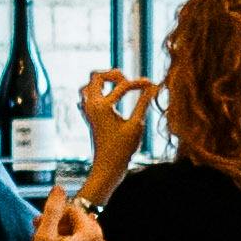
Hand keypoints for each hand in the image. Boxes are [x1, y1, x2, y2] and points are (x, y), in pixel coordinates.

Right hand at [24, 191, 108, 240]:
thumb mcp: (45, 235)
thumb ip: (53, 209)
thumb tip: (59, 189)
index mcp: (92, 234)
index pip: (73, 210)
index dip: (54, 213)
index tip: (40, 222)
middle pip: (77, 221)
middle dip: (57, 223)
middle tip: (38, 229)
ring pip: (78, 234)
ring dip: (60, 234)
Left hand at [75, 66, 156, 184]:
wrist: (107, 166)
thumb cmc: (123, 148)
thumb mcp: (136, 124)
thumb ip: (144, 102)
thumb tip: (154, 85)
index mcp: (102, 107)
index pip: (122, 86)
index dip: (139, 83)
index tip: (151, 84)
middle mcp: (91, 105)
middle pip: (96, 76)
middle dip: (114, 74)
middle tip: (128, 81)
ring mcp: (87, 110)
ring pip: (89, 84)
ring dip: (103, 81)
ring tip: (119, 86)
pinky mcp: (88, 115)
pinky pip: (87, 95)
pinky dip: (98, 91)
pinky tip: (111, 97)